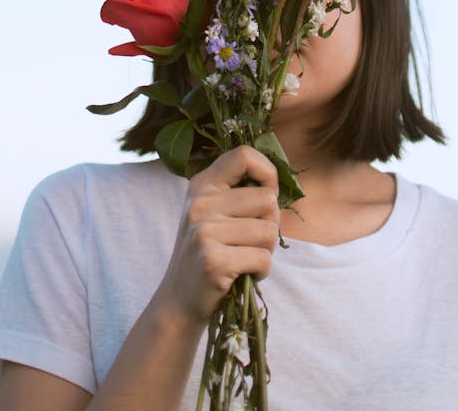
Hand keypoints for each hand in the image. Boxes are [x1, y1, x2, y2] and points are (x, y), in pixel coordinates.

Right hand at [156, 146, 279, 324]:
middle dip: (271, 224)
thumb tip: (279, 182)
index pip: (244, 155)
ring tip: (244, 259)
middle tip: (252, 242)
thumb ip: (239, 193)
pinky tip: (243, 276)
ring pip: (269, 232)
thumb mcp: (214, 214)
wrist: (178, 301)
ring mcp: (204, 230)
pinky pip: (262, 258)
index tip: (269, 193)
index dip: (268, 172)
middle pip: (267, 199)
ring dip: (266, 251)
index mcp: (202, 185)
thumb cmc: (209, 253)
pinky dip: (262, 271)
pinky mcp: (213, 260)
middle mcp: (200, 203)